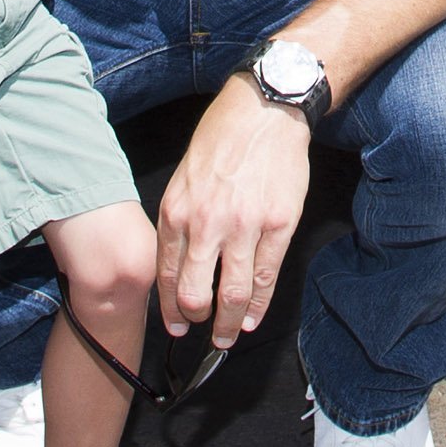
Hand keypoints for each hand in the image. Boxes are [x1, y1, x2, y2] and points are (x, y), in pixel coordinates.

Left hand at [155, 79, 314, 345]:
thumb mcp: (185, 177)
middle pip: (195, 294)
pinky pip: (265, 277)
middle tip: (203, 332)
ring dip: (228, 326)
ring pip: (231, 295)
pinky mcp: (278, 225)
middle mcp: (206, 223)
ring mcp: (244, 226)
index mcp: (177, 211)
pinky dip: (258, 306)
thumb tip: (180, 263)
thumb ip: (181, 219)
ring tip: (228, 336)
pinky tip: (252, 317)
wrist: (264, 110)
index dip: (170, 309)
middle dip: (197, 322)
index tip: (176, 324)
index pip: (167, 277)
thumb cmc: (223, 138)